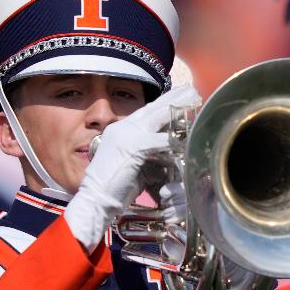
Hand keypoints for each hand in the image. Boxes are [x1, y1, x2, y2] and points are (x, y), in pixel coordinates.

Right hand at [64, 86, 200, 247]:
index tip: (179, 96)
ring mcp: (127, 135)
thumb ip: (148, 155)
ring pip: (159, 117)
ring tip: (195, 100)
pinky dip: (177, 140)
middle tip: (192, 89)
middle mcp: (122, 128)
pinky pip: (162, 141)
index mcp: (120, 131)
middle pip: (154, 108)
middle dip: (174, 99)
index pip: (146, 113)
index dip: (163, 105)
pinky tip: (189, 136)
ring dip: (179, 110)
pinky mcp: (134, 147)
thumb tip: (169, 154)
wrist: (94, 200)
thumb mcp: (134, 165)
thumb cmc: (114, 189)